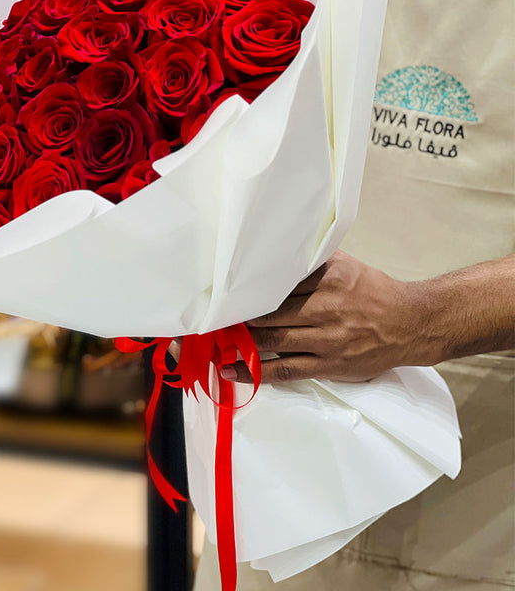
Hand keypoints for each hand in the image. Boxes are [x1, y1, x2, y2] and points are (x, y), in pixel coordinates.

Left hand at [221, 250, 441, 383]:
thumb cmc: (373, 290)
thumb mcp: (344, 265)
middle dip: (237, 315)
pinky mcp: (329, 365)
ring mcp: (327, 339)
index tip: (222, 289)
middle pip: (269, 311)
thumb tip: (272, 251)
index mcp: (328, 278)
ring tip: (213, 340)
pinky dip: (255, 372)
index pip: (277, 281)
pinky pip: (285, 370)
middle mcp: (326, 307)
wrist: (411, 323)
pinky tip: (231, 371)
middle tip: (210, 315)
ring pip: (272, 340)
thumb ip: (310, 261)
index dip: (247, 287)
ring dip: (239, 342)